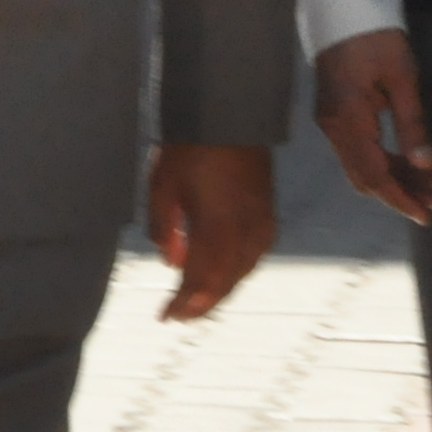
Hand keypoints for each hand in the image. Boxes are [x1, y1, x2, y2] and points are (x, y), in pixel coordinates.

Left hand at [146, 143, 275, 318]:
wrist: (230, 115)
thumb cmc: (190, 147)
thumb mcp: (162, 185)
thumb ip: (162, 228)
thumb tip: (171, 262)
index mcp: (217, 227)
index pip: (199, 281)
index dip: (182, 304)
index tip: (165, 317)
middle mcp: (244, 232)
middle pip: (223, 284)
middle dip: (199, 304)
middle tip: (178, 315)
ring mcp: (261, 224)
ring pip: (240, 273)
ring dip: (217, 289)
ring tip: (194, 297)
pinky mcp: (269, 215)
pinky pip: (253, 257)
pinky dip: (234, 271)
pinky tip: (220, 271)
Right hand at [311, 29, 431, 224]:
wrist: (344, 10)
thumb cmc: (377, 38)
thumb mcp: (402, 79)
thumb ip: (412, 125)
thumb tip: (425, 164)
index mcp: (348, 119)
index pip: (374, 174)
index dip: (400, 198)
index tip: (425, 213)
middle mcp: (333, 127)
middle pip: (366, 177)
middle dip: (401, 192)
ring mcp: (331, 123)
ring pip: (362, 166)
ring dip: (395, 179)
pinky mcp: (336, 116)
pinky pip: (359, 151)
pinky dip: (384, 162)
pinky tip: (411, 164)